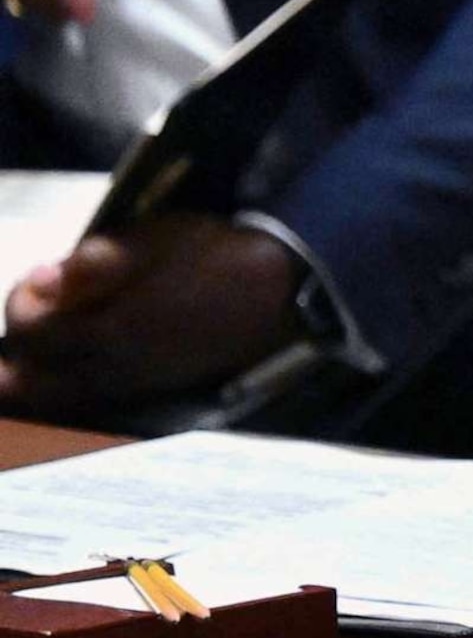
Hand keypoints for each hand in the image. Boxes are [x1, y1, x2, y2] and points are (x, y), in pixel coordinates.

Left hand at [0, 216, 302, 414]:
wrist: (280, 292)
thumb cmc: (216, 255)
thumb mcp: (158, 239)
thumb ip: (98, 261)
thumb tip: (48, 277)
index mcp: (111, 326)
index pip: (32, 331)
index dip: (22, 303)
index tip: (41, 277)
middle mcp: (118, 365)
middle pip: (38, 382)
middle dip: (15, 364)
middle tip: (18, 338)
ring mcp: (139, 381)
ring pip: (66, 397)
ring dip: (38, 383)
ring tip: (22, 369)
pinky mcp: (158, 386)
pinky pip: (97, 398)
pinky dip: (72, 389)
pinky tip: (74, 371)